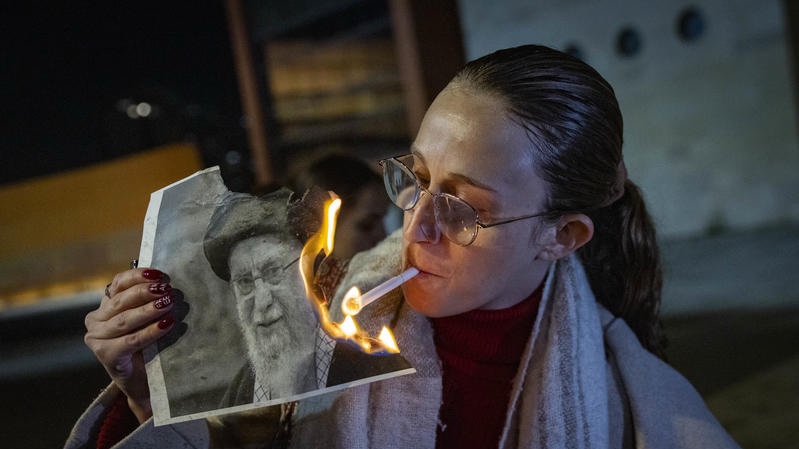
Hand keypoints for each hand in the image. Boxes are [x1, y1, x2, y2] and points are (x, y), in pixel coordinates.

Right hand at [84, 268, 177, 422]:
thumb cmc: (149, 346)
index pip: (119, 283)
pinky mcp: (105, 356)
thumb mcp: (148, 318)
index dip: (137, 276)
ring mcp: (96, 339)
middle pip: (121, 301)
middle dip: (145, 292)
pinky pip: (130, 341)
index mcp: (105, 306)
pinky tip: (166, 324)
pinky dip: (150, 332)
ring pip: (125, 320)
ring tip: (169, 303)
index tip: (159, 273)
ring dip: (148, 310)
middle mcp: (95, 320)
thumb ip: (149, 300)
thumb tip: (167, 281)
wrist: (146, 382)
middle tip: (167, 289)